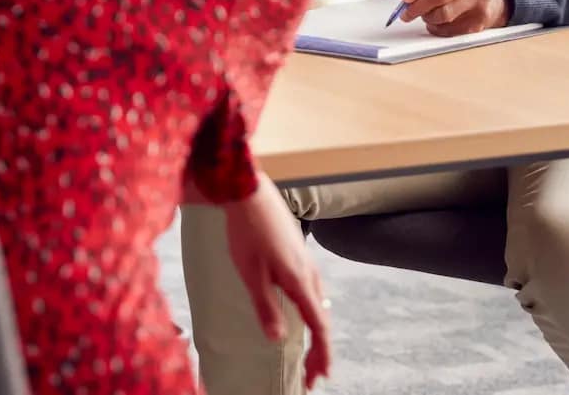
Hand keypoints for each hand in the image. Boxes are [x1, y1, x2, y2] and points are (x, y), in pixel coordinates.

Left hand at [223, 173, 331, 388]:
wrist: (249, 191)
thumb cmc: (247, 232)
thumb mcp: (251, 274)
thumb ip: (266, 307)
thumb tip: (277, 339)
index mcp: (300, 281)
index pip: (319, 326)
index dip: (321, 354)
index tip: (318, 376)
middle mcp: (309, 272)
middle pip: (321, 318)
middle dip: (319, 349)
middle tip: (311, 373)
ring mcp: (305, 260)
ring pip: (317, 303)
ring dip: (315, 330)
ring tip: (309, 350)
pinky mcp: (297, 251)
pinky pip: (311, 289)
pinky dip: (310, 310)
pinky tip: (300, 310)